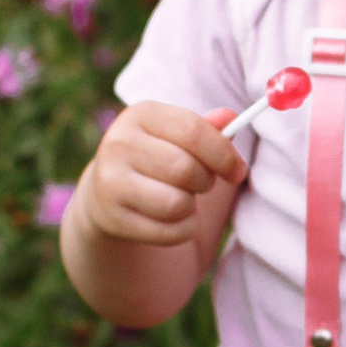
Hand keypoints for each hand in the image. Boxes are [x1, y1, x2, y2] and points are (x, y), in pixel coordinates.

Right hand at [77, 100, 246, 249]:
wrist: (107, 192)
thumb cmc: (156, 158)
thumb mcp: (176, 136)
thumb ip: (206, 128)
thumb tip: (231, 119)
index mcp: (140, 115)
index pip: (192, 130)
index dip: (223, 153)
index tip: (238, 170)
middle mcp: (119, 144)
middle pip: (186, 169)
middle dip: (206, 181)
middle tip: (202, 184)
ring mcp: (110, 181)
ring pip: (176, 204)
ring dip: (191, 207)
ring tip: (182, 198)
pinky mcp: (112, 218)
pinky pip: (169, 232)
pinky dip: (183, 229)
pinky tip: (173, 219)